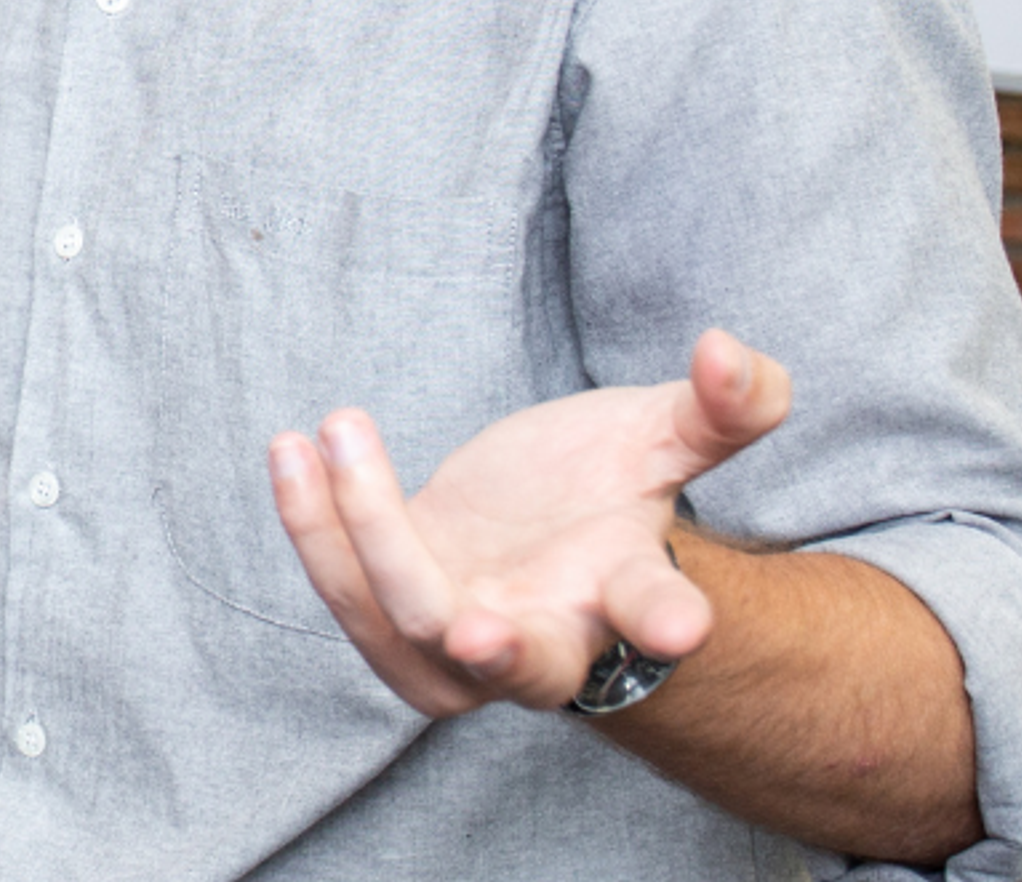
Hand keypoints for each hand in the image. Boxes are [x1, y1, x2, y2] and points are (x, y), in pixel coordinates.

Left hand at [268, 329, 789, 716]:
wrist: (533, 533)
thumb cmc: (605, 488)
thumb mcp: (662, 436)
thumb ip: (722, 404)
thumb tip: (729, 352)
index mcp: (623, 592)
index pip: (654, 609)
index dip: (667, 618)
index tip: (681, 627)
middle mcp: (549, 640)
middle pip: (528, 669)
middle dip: (502, 655)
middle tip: (474, 633)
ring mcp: (464, 648)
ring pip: (409, 619)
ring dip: (363, 531)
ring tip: (336, 428)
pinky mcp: (392, 628)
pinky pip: (344, 595)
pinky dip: (312, 528)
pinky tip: (291, 451)